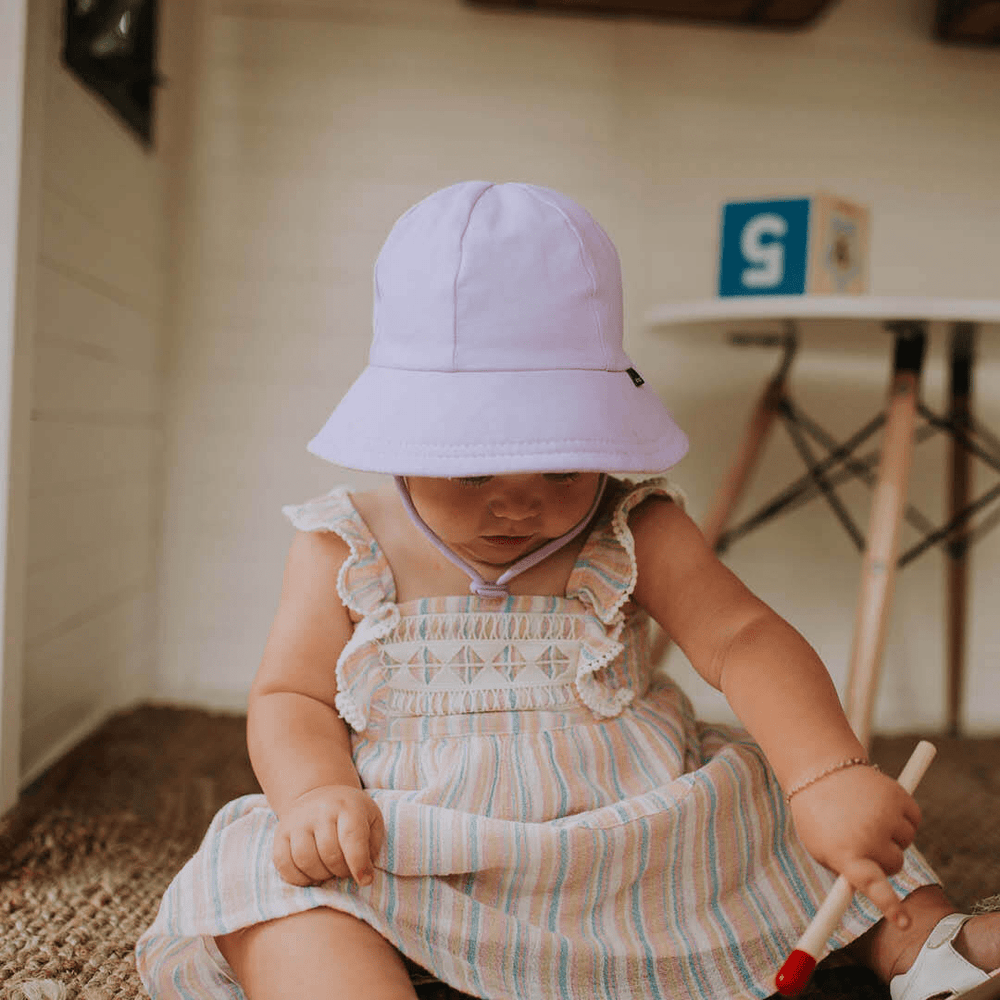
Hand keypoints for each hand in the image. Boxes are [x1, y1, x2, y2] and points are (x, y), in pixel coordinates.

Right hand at [272, 784, 384, 886]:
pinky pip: (283, 863)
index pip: (351, 838)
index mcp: (347, 806)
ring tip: (329, 872)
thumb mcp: (371, 819)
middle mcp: (320, 810)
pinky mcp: (280, 832)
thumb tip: (364, 874)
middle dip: (341, 871)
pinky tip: (310, 876)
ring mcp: (298, 820)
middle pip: (329, 854)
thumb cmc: (351, 813)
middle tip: (345, 871)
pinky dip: (297, 878)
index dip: (359, 864)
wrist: (319, 794)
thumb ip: (372, 845)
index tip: (365, 880)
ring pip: (305, 860)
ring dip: (320, 876)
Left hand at [789, 764, 921, 926]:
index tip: (904, 922)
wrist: (818, 768)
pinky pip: (914, 819)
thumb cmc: (818, 814)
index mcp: (845, 852)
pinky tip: (879, 803)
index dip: (889, 905)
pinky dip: (903, 815)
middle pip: (895, 864)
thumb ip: (847, 870)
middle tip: (861, 836)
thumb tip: (876, 891)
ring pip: (906, 841)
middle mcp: (868, 836)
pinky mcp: (899, 797)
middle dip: (884, 856)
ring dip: (892, 833)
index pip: (872, 886)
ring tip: (864, 814)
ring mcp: (885, 816)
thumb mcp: (822, 846)